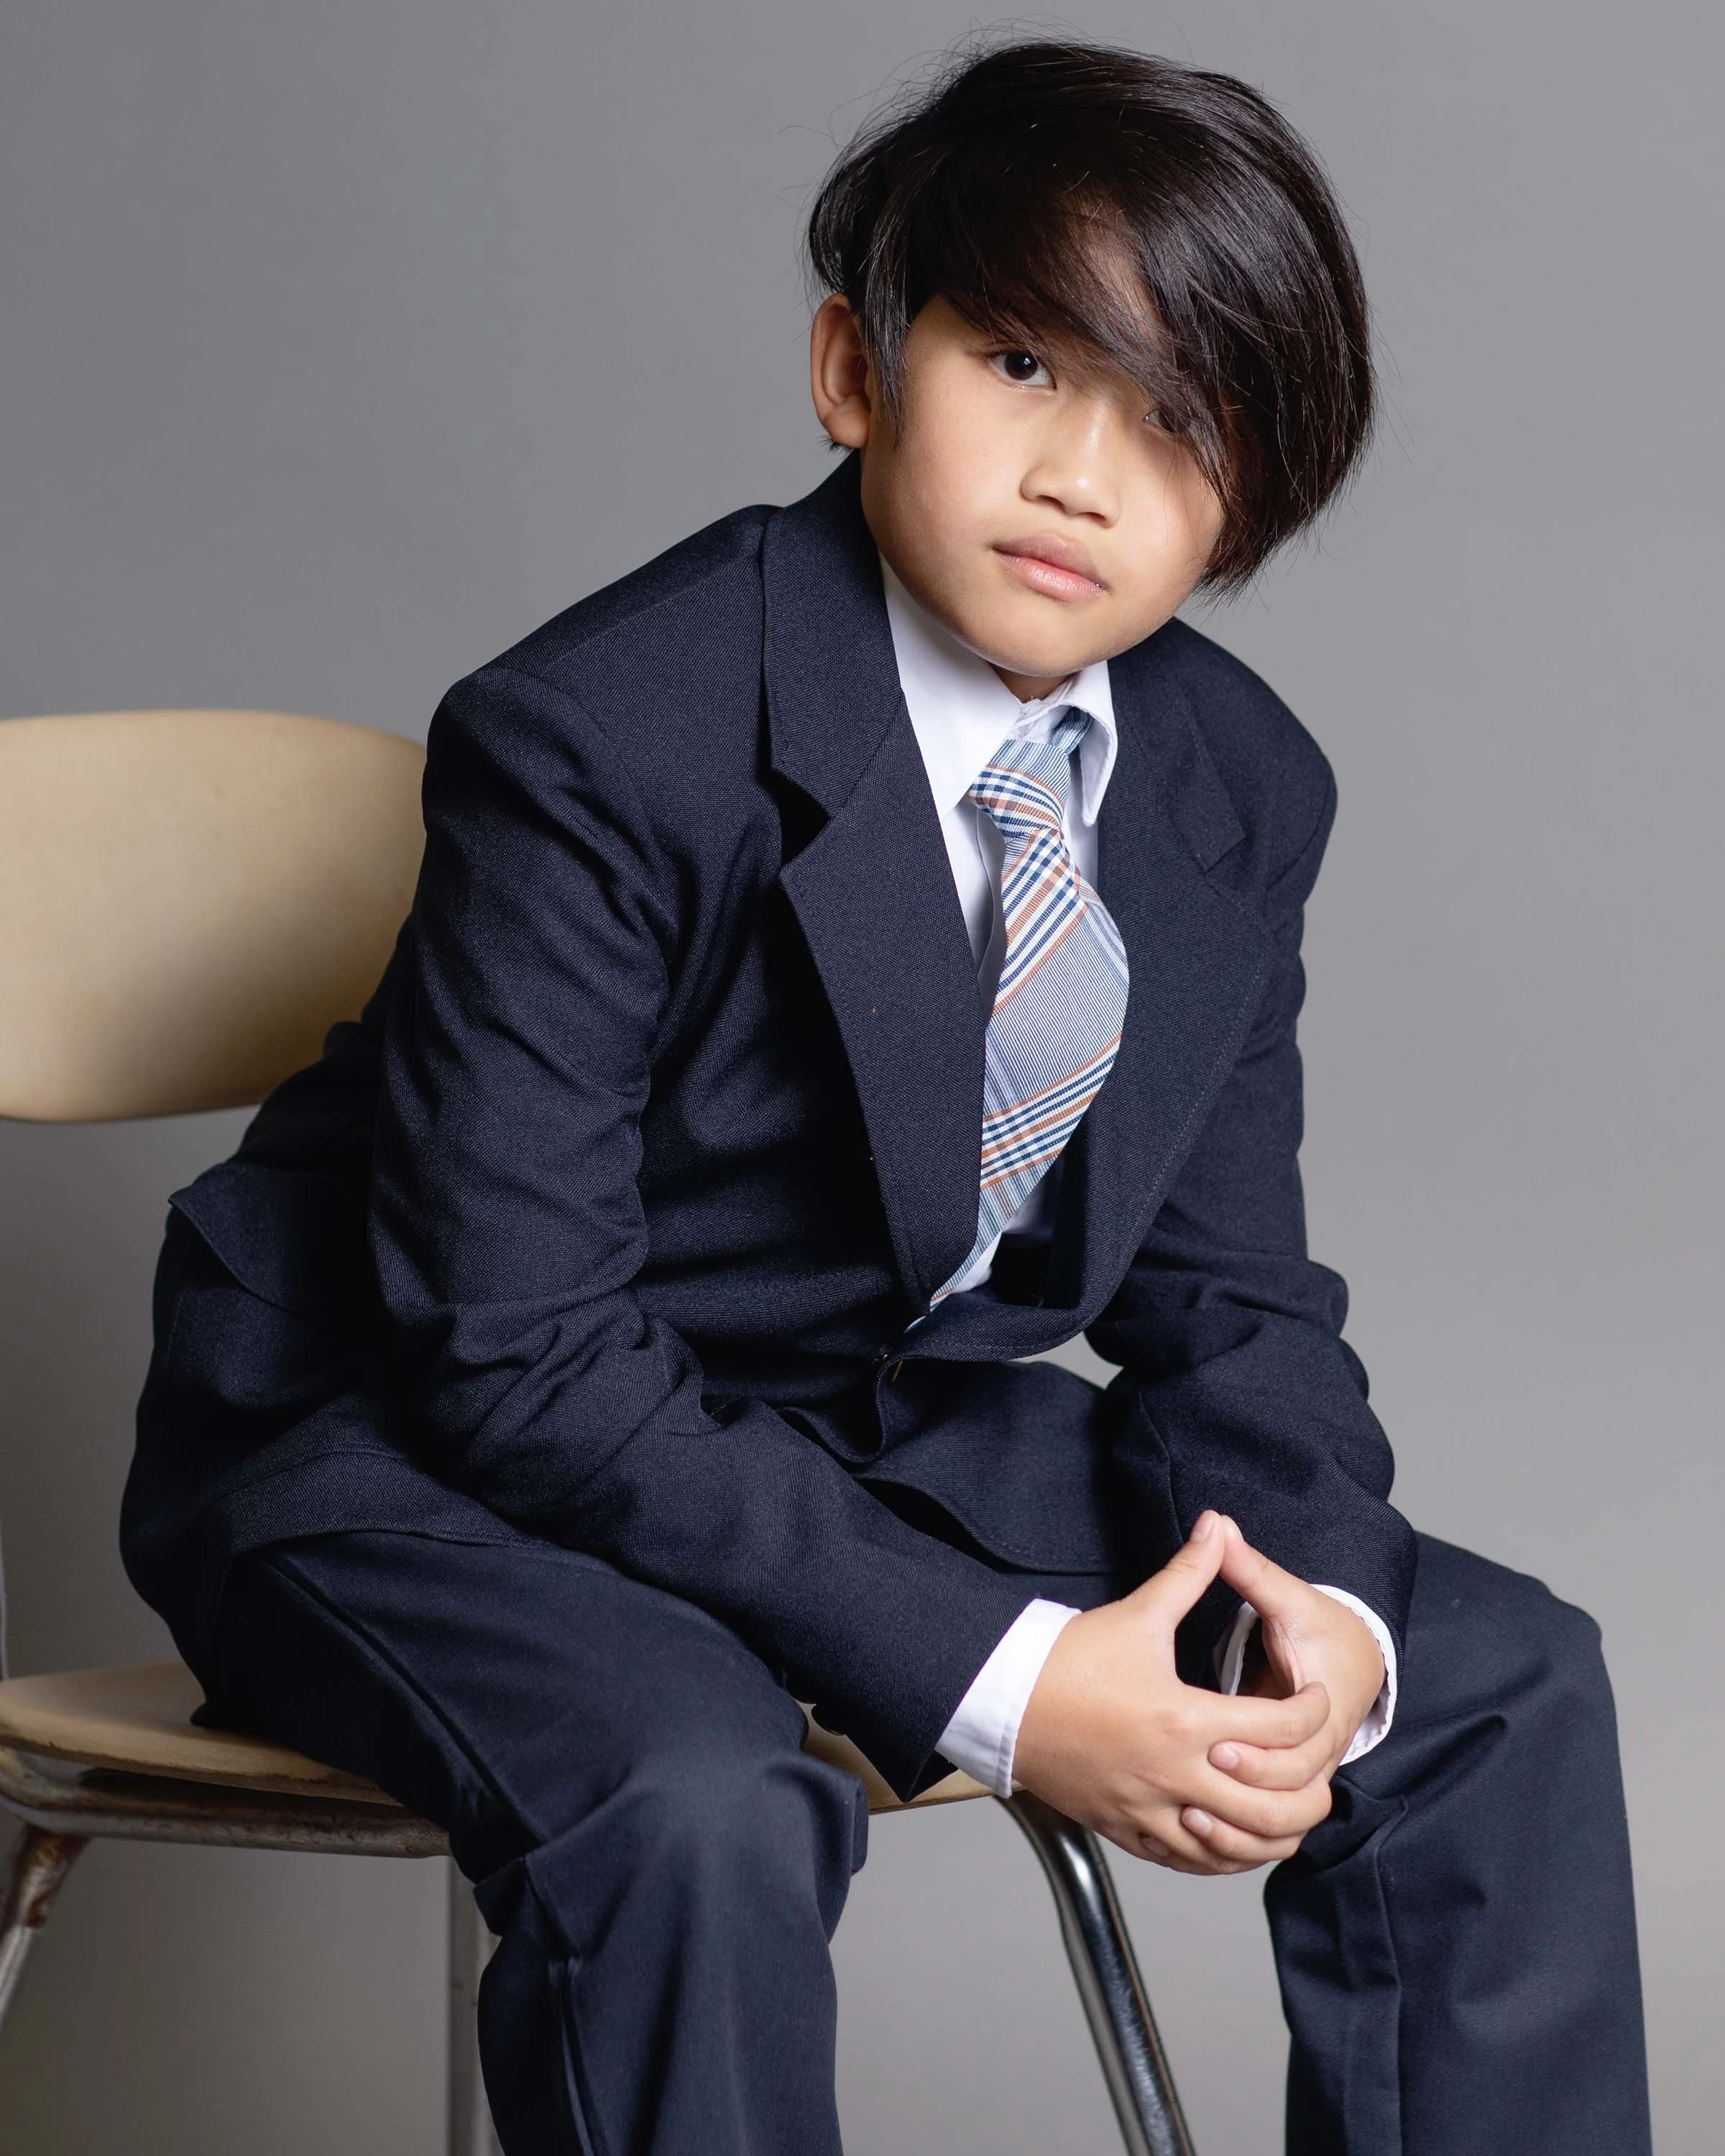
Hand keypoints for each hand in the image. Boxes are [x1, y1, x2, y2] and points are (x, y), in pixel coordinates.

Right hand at [1012, 1512, 1336, 1873]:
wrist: (1003, 1701)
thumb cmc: (1068, 1660)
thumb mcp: (1137, 1613)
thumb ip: (1188, 1573)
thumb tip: (1217, 1525)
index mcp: (1184, 1720)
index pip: (1278, 1728)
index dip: (1310, 1710)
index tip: (1314, 1698)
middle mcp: (1173, 1774)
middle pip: (1270, 1806)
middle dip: (1309, 1789)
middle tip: (1316, 1764)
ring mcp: (1148, 1809)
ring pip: (1232, 1847)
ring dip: (1267, 1833)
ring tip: (1285, 1808)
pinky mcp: (1125, 1828)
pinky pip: (1186, 1861)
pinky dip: (1217, 1854)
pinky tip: (1229, 1834)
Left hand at [1193, 1520, 1386, 1864]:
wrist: (1357, 1660)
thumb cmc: (1322, 1629)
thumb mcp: (1289, 1599)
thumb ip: (1251, 1568)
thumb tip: (1217, 1523)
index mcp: (1324, 1707)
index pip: (1299, 1747)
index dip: (1258, 1750)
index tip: (1216, 1737)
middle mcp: (1320, 1752)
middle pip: (1289, 1797)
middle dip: (1244, 1791)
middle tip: (1196, 1778)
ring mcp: (1306, 1776)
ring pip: (1281, 1827)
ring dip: (1240, 1830)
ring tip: (1188, 1817)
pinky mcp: (1288, 1790)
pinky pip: (1267, 1832)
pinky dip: (1238, 1840)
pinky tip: (1194, 1833)